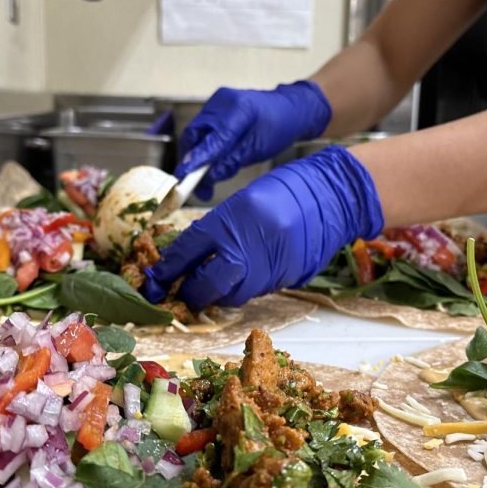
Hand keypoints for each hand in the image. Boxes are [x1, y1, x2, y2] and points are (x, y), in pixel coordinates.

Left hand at [144, 147, 383, 309]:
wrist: (331, 196)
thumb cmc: (283, 191)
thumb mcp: (241, 203)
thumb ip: (215, 231)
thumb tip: (188, 258)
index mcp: (231, 220)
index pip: (188, 252)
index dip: (168, 270)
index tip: (156, 280)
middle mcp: (248, 248)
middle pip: (207, 286)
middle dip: (191, 293)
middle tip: (182, 291)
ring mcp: (269, 267)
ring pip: (231, 295)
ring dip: (216, 294)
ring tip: (208, 285)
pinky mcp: (285, 279)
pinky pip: (254, 292)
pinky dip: (241, 288)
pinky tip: (238, 279)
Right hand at [175, 80, 331, 199]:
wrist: (289, 108)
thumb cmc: (279, 127)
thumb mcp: (258, 149)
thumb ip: (231, 162)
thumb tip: (208, 177)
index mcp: (239, 110)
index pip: (211, 140)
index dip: (196, 160)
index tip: (183, 177)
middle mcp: (222, 102)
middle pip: (194, 135)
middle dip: (191, 161)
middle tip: (195, 186)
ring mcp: (216, 103)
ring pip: (195, 134)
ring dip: (196, 157)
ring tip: (204, 181)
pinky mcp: (215, 108)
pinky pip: (202, 131)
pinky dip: (202, 148)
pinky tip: (209, 164)